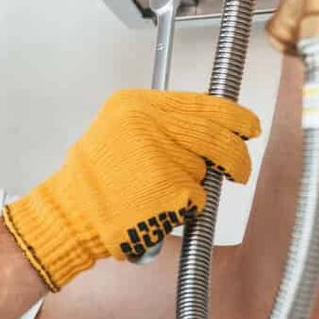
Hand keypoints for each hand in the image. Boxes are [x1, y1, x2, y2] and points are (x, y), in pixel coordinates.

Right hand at [2, 90, 260, 291]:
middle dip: (235, 156)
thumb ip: (161, 121)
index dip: (234, 116)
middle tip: (239, 169)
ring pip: (205, 170)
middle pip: (215, 135)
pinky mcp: (171, 190)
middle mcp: (150, 125)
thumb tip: (212, 126)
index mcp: (137, 105)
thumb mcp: (119, 129)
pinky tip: (157, 208)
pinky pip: (198, 199)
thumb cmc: (94, 181)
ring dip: (194, 186)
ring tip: (158, 192)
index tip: (249, 126)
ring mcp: (162, 157)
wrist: (70, 215)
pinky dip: (186, 208)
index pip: (203, 103)